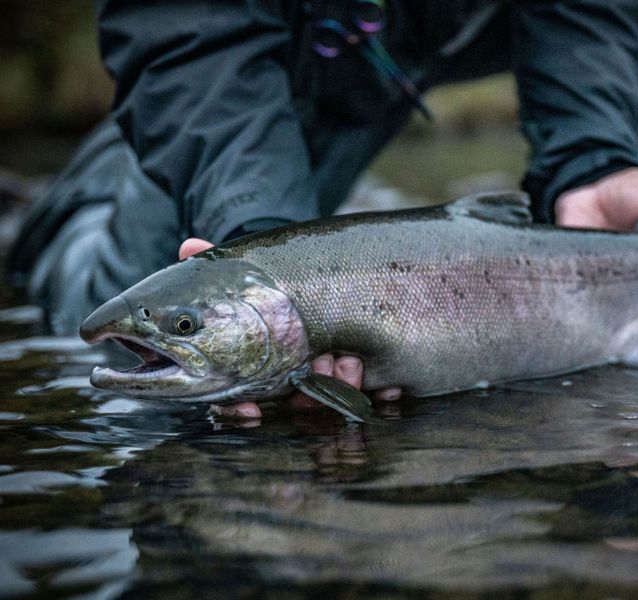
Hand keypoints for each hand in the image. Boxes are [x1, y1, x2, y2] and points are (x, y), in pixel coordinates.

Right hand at [179, 238, 401, 417]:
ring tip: (350, 362)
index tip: (252, 411)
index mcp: (257, 363)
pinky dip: (385, 390)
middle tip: (322, 363)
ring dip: (344, 382)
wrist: (314, 275)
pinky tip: (392, 388)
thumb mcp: (243, 274)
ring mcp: (328, 375)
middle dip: (310, 387)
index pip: (239, 400)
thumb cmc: (267, 285)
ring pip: (334, 395)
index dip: (241, 410)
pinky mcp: (365, 371)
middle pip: (295, 400)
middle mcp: (290, 376)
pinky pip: (378, 391)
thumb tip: (188, 247)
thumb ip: (214, 264)